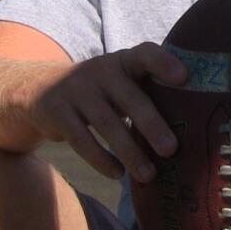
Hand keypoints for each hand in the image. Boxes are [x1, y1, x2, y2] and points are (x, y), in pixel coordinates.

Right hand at [27, 43, 186, 181]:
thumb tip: (191, 129)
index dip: (164, 63)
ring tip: (149, 175)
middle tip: (171, 149)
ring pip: (106, 124)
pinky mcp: (57, 112)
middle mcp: (101, 71)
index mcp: (124, 61)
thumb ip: (147, 93)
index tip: (184, 76)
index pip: (145, 54)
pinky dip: (101, 159)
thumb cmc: (101, 91)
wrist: (39, 89)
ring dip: (129, 152)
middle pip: (130, 98)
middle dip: (152, 124)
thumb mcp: (120, 81)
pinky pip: (82, 139)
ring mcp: (77, 90)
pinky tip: (118, 174)